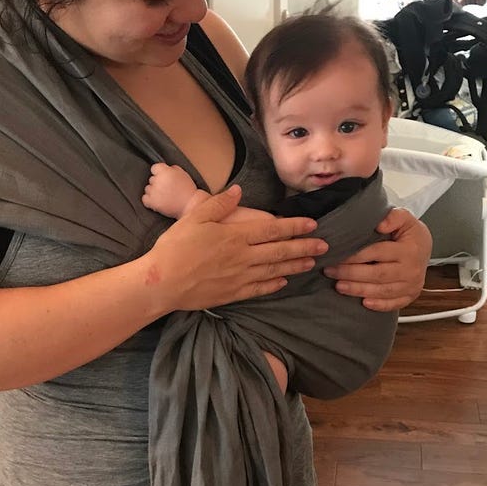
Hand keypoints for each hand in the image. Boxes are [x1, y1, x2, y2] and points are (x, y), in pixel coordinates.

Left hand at [142, 163, 199, 218]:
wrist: (190, 205)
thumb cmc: (188, 190)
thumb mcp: (182, 173)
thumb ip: (172, 169)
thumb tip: (166, 169)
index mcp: (165, 172)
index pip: (154, 168)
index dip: (159, 172)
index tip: (163, 176)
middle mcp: (158, 181)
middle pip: (151, 179)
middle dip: (158, 183)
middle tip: (166, 188)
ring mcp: (154, 192)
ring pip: (148, 189)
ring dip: (153, 191)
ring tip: (164, 195)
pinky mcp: (152, 202)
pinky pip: (144, 199)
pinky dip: (149, 200)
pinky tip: (158, 200)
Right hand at [145, 185, 325, 311]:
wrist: (161, 283)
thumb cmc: (174, 248)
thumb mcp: (194, 218)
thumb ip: (218, 204)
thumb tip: (238, 191)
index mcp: (235, 236)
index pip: (272, 230)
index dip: (294, 226)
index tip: (312, 224)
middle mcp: (243, 257)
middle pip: (280, 251)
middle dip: (304, 247)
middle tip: (324, 245)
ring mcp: (240, 278)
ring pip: (274, 270)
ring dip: (295, 265)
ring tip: (311, 262)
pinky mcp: (232, 294)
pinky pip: (260, 289)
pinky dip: (274, 284)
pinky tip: (283, 281)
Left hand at [324, 207, 430, 310]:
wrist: (425, 248)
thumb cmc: (410, 233)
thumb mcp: (405, 218)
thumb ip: (394, 216)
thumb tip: (380, 225)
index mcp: (409, 250)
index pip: (378, 253)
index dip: (356, 256)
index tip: (337, 256)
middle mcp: (411, 270)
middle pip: (378, 274)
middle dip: (351, 274)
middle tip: (330, 272)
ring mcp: (412, 285)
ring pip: (382, 291)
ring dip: (359, 290)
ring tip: (339, 286)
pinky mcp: (410, 296)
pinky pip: (394, 304)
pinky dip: (379, 305)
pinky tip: (363, 303)